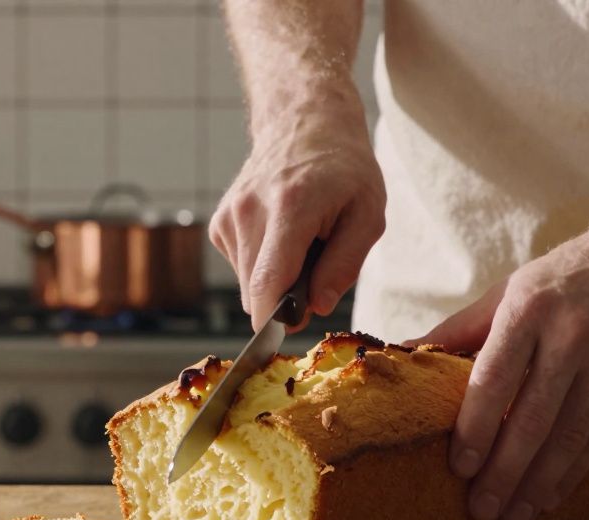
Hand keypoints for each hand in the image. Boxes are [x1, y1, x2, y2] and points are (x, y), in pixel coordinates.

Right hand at [210, 104, 384, 329]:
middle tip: (317, 270)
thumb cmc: (344, 170)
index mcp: (290, 207)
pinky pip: (240, 267)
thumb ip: (344, 265)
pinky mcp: (220, 222)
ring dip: (275, 281)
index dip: (275, 319)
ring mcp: (229, 215)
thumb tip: (316, 307)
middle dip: (286, 298)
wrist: (304, 122)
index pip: (267, 282)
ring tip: (300, 246)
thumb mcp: (368, 214)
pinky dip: (262, 265)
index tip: (293, 328)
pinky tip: (280, 237)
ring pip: (246, 284)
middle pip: (255, 291)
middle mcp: (249, 210)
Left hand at [409, 222, 588, 519]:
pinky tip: (550, 495)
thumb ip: (460, 329)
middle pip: (532, 418)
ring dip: (538, 483)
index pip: (494, 379)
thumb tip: (403, 353)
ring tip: (514, 516)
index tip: (459, 468)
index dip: (476, 428)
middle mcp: (572, 334)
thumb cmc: (564, 277)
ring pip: (568, 436)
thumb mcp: (509, 291)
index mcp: (528, 309)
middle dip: (504, 472)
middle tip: (480, 510)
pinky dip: (572, 471)